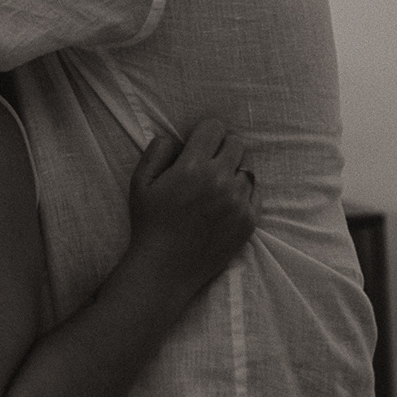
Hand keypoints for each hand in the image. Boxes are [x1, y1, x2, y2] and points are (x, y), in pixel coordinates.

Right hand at [125, 120, 257, 293]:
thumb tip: (175, 137)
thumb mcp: (140, 182)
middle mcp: (220, 180)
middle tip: (208, 163)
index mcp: (193, 167)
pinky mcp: (249, 220)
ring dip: (234, 171)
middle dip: (222, 147)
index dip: (205, 133)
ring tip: (217, 185)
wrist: (166, 268)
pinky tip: (225, 202)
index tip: (198, 144)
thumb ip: (157, 150)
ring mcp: (238, 202)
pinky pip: (256, 192)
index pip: (215, 128)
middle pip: (237, 143)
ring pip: (248, 168)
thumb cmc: (150, 223)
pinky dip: (243, 192)